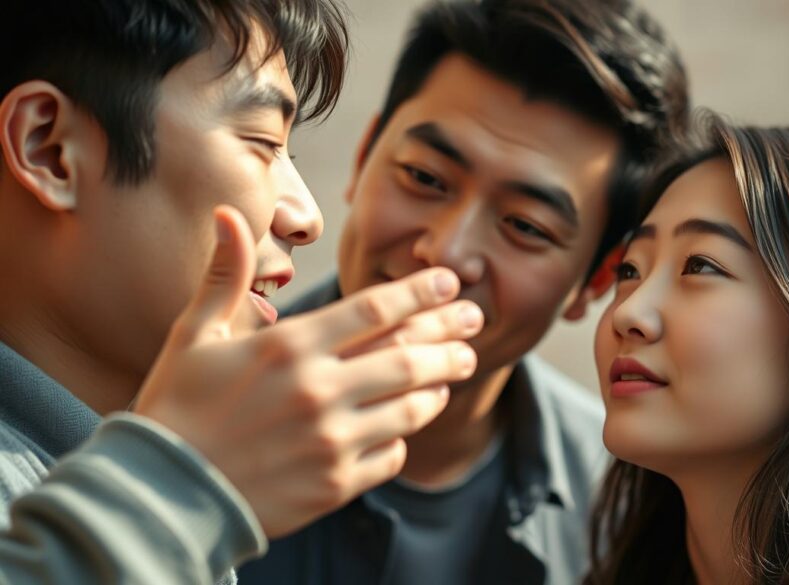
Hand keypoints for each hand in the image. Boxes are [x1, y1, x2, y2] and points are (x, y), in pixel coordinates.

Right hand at [132, 205, 481, 536]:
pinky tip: (409, 423)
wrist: (164, 492)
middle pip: (408, 356)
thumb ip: (227, 275)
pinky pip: (391, 454)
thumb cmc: (179, 406)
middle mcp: (318, 391)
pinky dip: (404, 436)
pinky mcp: (336, 484)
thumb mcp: (196, 334)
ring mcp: (331, 441)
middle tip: (476, 322)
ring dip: (439, 384)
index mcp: (289, 348)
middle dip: (449, 336)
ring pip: (411, 407)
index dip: (421, 292)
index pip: (375, 309)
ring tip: (456, 368)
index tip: (450, 281)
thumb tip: (226, 214)